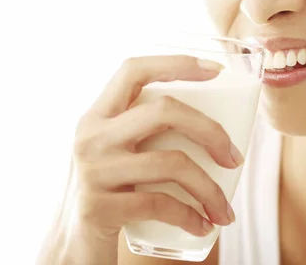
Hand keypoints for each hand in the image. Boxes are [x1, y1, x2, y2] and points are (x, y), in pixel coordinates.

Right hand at [73, 55, 241, 242]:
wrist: (71, 240)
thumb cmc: (109, 189)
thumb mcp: (113, 150)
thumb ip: (142, 130)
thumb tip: (210, 124)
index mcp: (98, 114)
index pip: (134, 70)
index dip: (177, 63)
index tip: (216, 69)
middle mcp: (92, 135)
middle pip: (164, 111)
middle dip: (210, 131)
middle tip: (233, 158)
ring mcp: (94, 170)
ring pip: (170, 163)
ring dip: (209, 189)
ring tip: (224, 210)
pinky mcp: (99, 207)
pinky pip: (160, 204)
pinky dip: (190, 217)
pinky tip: (202, 225)